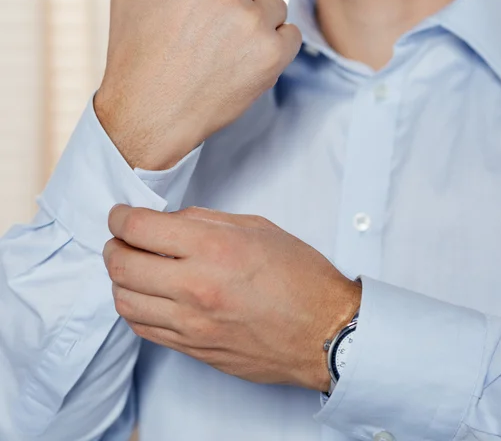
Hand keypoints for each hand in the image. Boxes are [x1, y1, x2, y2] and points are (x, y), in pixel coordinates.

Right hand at [95, 0, 301, 169]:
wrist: (150, 115)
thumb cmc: (136, 59)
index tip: (220, 1)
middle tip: (224, 28)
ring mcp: (253, 23)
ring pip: (277, 7)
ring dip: (262, 22)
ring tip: (232, 49)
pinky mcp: (271, 55)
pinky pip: (293, 35)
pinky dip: (279, 45)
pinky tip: (252, 59)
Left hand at [103, 205, 361, 391]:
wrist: (324, 332)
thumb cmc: (301, 278)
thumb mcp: (259, 229)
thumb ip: (208, 221)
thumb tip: (170, 221)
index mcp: (215, 249)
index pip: (140, 228)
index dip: (120, 217)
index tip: (120, 215)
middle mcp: (196, 288)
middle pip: (122, 265)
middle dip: (113, 246)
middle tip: (120, 239)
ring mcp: (192, 324)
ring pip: (125, 301)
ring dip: (119, 279)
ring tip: (132, 267)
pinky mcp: (194, 348)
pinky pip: (144, 329)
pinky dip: (135, 308)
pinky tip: (147, 296)